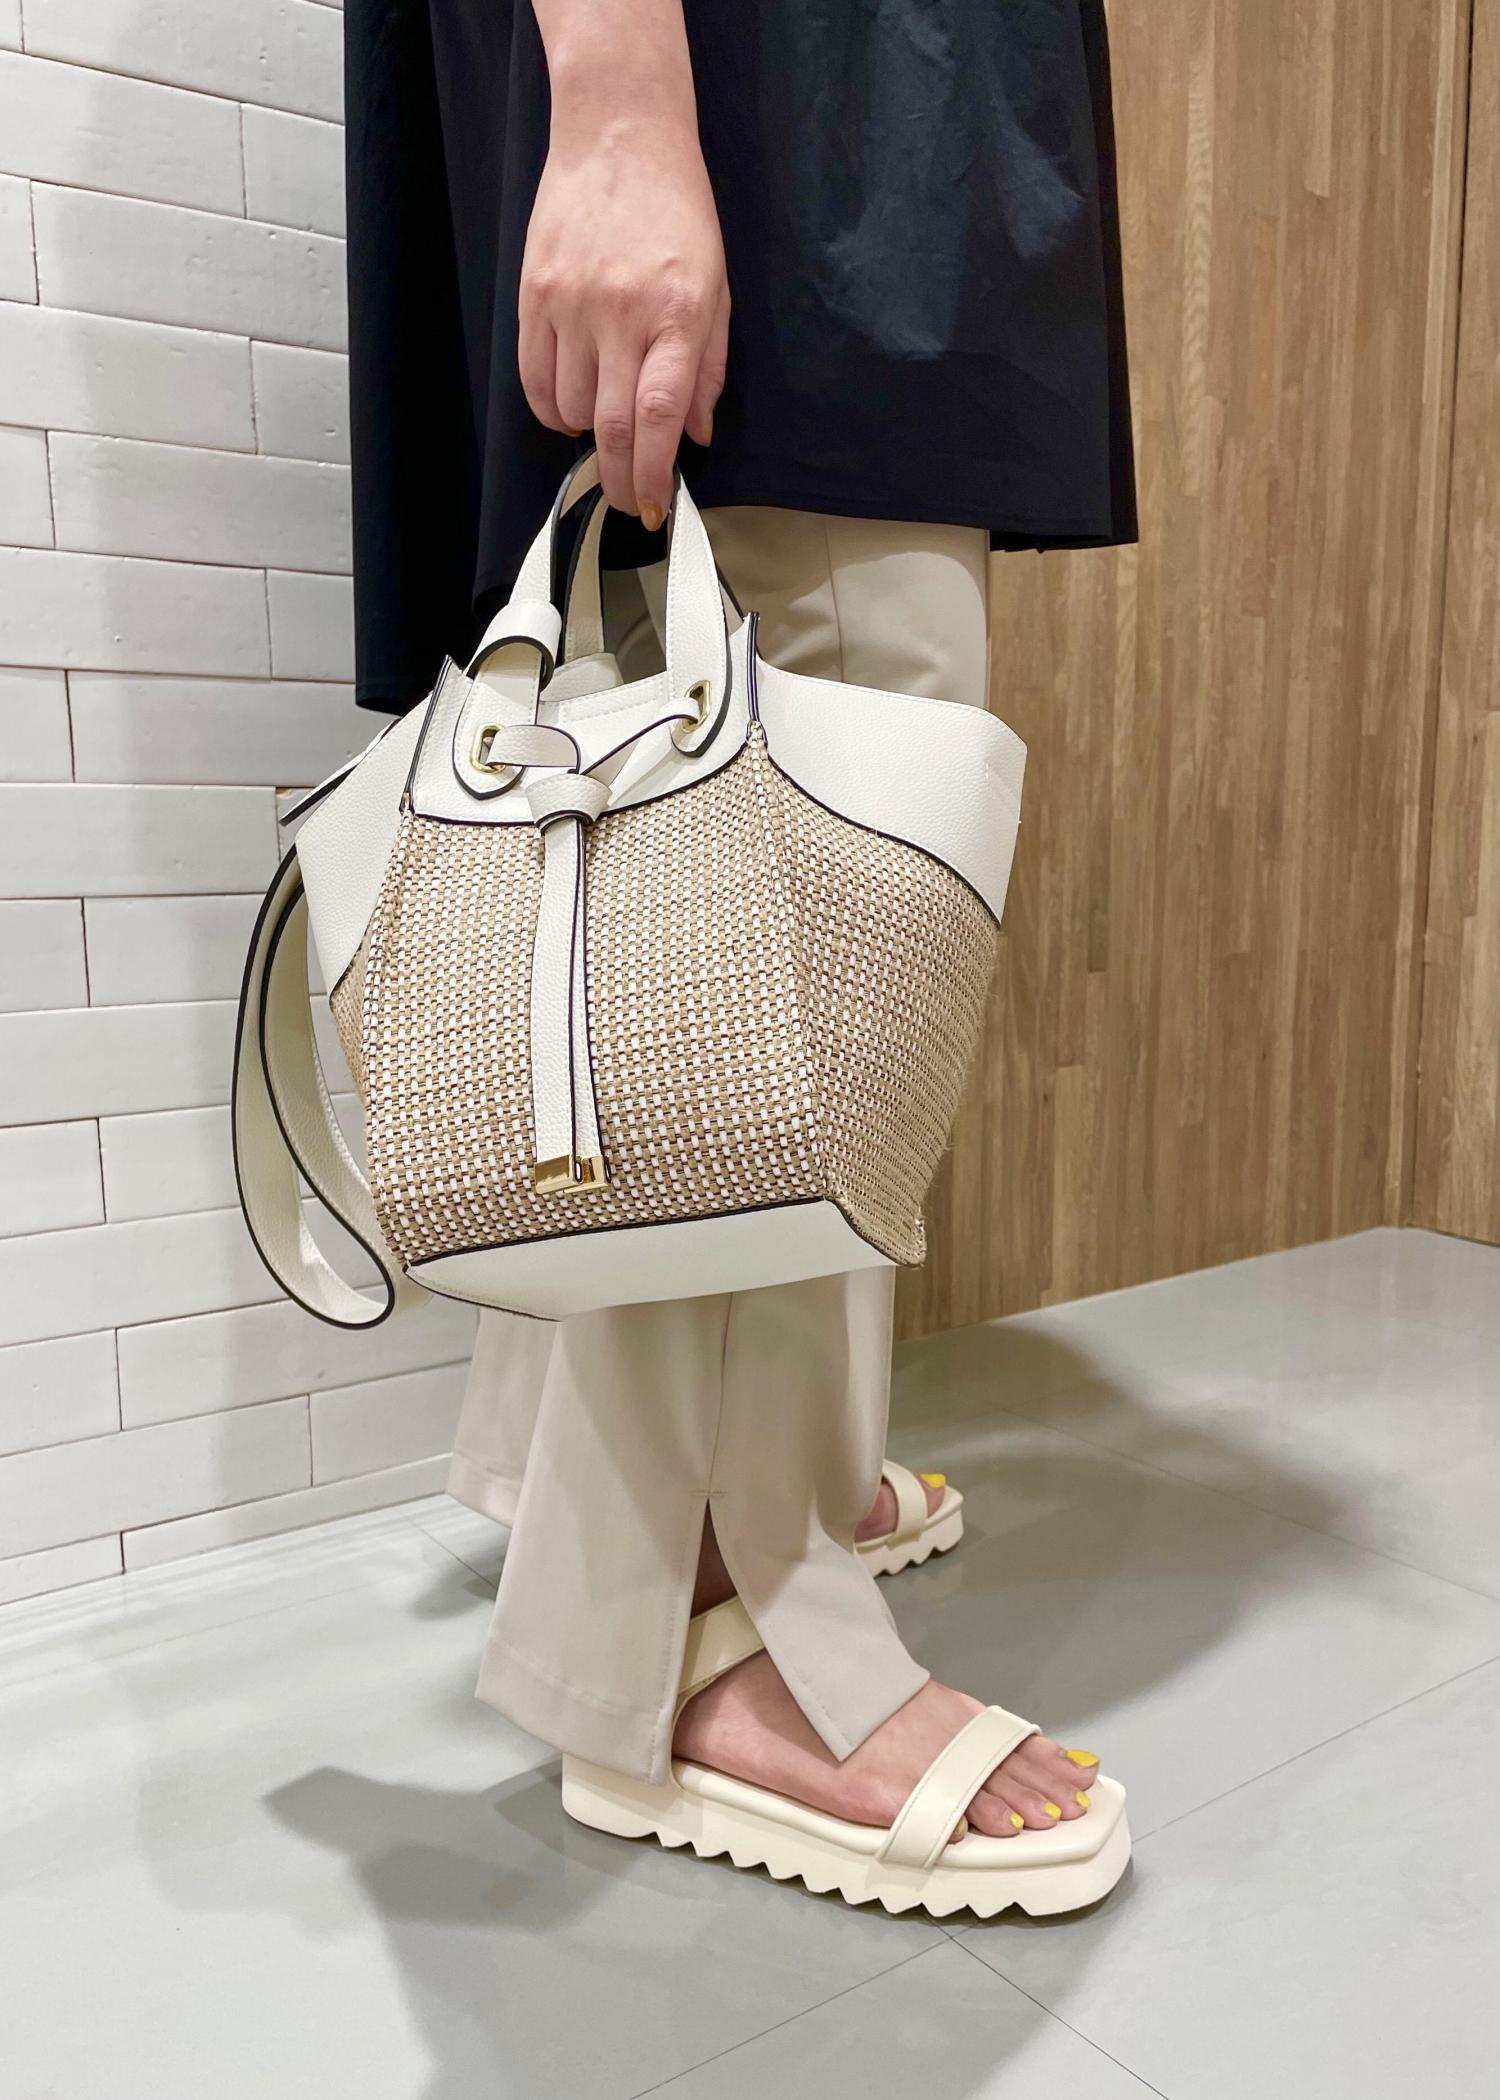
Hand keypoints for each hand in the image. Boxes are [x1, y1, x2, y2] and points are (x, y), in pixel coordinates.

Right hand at [519, 114, 728, 525]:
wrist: (619, 137)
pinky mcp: (533, 295)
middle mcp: (620, 313)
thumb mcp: (716, 289)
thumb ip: (708, 368)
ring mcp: (570, 305)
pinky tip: (570, 409)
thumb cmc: (676, 212)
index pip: (658, 416)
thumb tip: (694, 437)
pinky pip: (534, 379)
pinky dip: (551, 410)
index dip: (653, 473)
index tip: (655, 506)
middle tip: (631, 502)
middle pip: (609, 427)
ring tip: (606, 427)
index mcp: (676, 313)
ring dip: (589, 436)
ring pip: (570, 409)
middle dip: (621, 479)